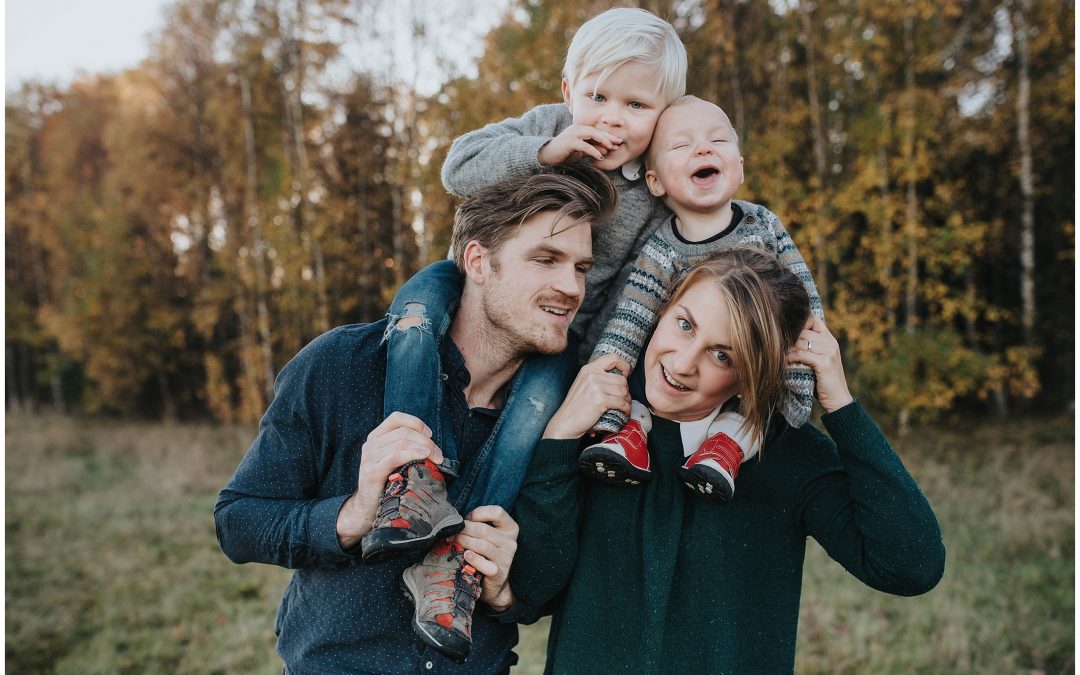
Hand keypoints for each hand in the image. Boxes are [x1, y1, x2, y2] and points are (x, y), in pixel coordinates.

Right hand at [336, 412, 443, 548]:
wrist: (368, 508)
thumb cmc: (387, 483)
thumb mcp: (394, 461)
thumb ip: (406, 448)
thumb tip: (432, 445)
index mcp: (376, 437)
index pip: (396, 418)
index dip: (416, 423)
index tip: (430, 435)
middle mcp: (371, 444)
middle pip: (404, 432)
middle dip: (426, 441)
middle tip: (439, 455)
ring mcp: (369, 457)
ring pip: (402, 442)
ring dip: (424, 448)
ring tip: (436, 458)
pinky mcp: (372, 471)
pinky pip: (395, 456)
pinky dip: (413, 454)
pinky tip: (424, 457)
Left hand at [455, 505, 518, 612]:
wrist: (493, 581)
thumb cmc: (486, 552)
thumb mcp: (486, 535)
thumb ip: (477, 524)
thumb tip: (457, 522)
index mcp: (510, 528)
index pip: (498, 512)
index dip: (479, 513)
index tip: (468, 519)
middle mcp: (511, 542)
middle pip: (484, 530)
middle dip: (465, 530)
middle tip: (453, 533)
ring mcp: (507, 558)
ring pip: (482, 546)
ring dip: (465, 542)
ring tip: (455, 542)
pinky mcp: (500, 573)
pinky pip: (486, 565)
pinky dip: (474, 559)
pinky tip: (466, 556)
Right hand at [538, 124, 622, 165]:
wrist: (547, 156)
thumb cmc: (564, 154)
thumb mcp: (581, 151)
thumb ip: (592, 149)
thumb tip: (605, 151)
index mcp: (580, 129)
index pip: (597, 131)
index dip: (608, 136)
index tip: (619, 141)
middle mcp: (577, 129)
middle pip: (596, 131)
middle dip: (608, 137)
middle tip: (619, 143)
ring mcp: (572, 134)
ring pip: (591, 134)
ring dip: (603, 141)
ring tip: (611, 148)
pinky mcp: (569, 142)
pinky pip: (584, 145)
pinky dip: (593, 150)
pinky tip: (600, 157)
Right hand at [543, 354, 631, 438]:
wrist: (565, 422)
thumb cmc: (576, 406)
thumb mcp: (583, 384)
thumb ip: (597, 377)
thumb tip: (620, 378)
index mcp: (588, 369)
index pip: (613, 358)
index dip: (624, 365)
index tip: (626, 375)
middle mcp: (592, 375)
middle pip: (621, 379)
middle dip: (626, 390)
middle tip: (624, 398)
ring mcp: (596, 387)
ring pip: (623, 391)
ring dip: (627, 400)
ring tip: (624, 406)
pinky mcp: (600, 400)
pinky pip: (621, 403)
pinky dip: (626, 409)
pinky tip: (624, 412)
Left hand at [786, 316, 853, 412]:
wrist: (838, 399)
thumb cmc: (824, 381)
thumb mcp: (820, 360)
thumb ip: (810, 349)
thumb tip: (787, 340)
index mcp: (830, 340)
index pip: (814, 320)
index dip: (800, 322)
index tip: (787, 331)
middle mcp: (831, 343)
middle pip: (804, 331)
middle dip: (789, 338)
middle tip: (776, 343)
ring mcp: (829, 352)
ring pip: (801, 342)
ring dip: (787, 348)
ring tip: (778, 352)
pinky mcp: (824, 363)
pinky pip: (802, 354)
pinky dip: (790, 357)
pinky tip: (784, 361)